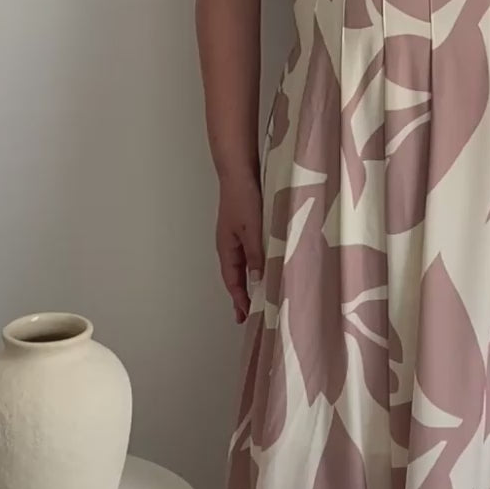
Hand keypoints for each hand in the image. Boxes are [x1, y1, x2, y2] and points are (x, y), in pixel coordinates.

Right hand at [216, 169, 263, 324]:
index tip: (245, 316)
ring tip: (256, 298)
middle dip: (241, 296)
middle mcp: (228, 245)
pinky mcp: (244, 228)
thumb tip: (257, 281)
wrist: (239, 172)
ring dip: (248, 283)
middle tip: (247, 315)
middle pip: (235, 276)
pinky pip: (248, 254)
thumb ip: (255, 255)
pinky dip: (254, 266)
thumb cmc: (243, 198)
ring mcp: (235, 237)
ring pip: (242, 266)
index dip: (239, 299)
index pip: (232, 281)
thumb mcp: (252, 230)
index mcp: (226, 248)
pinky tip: (263, 268)